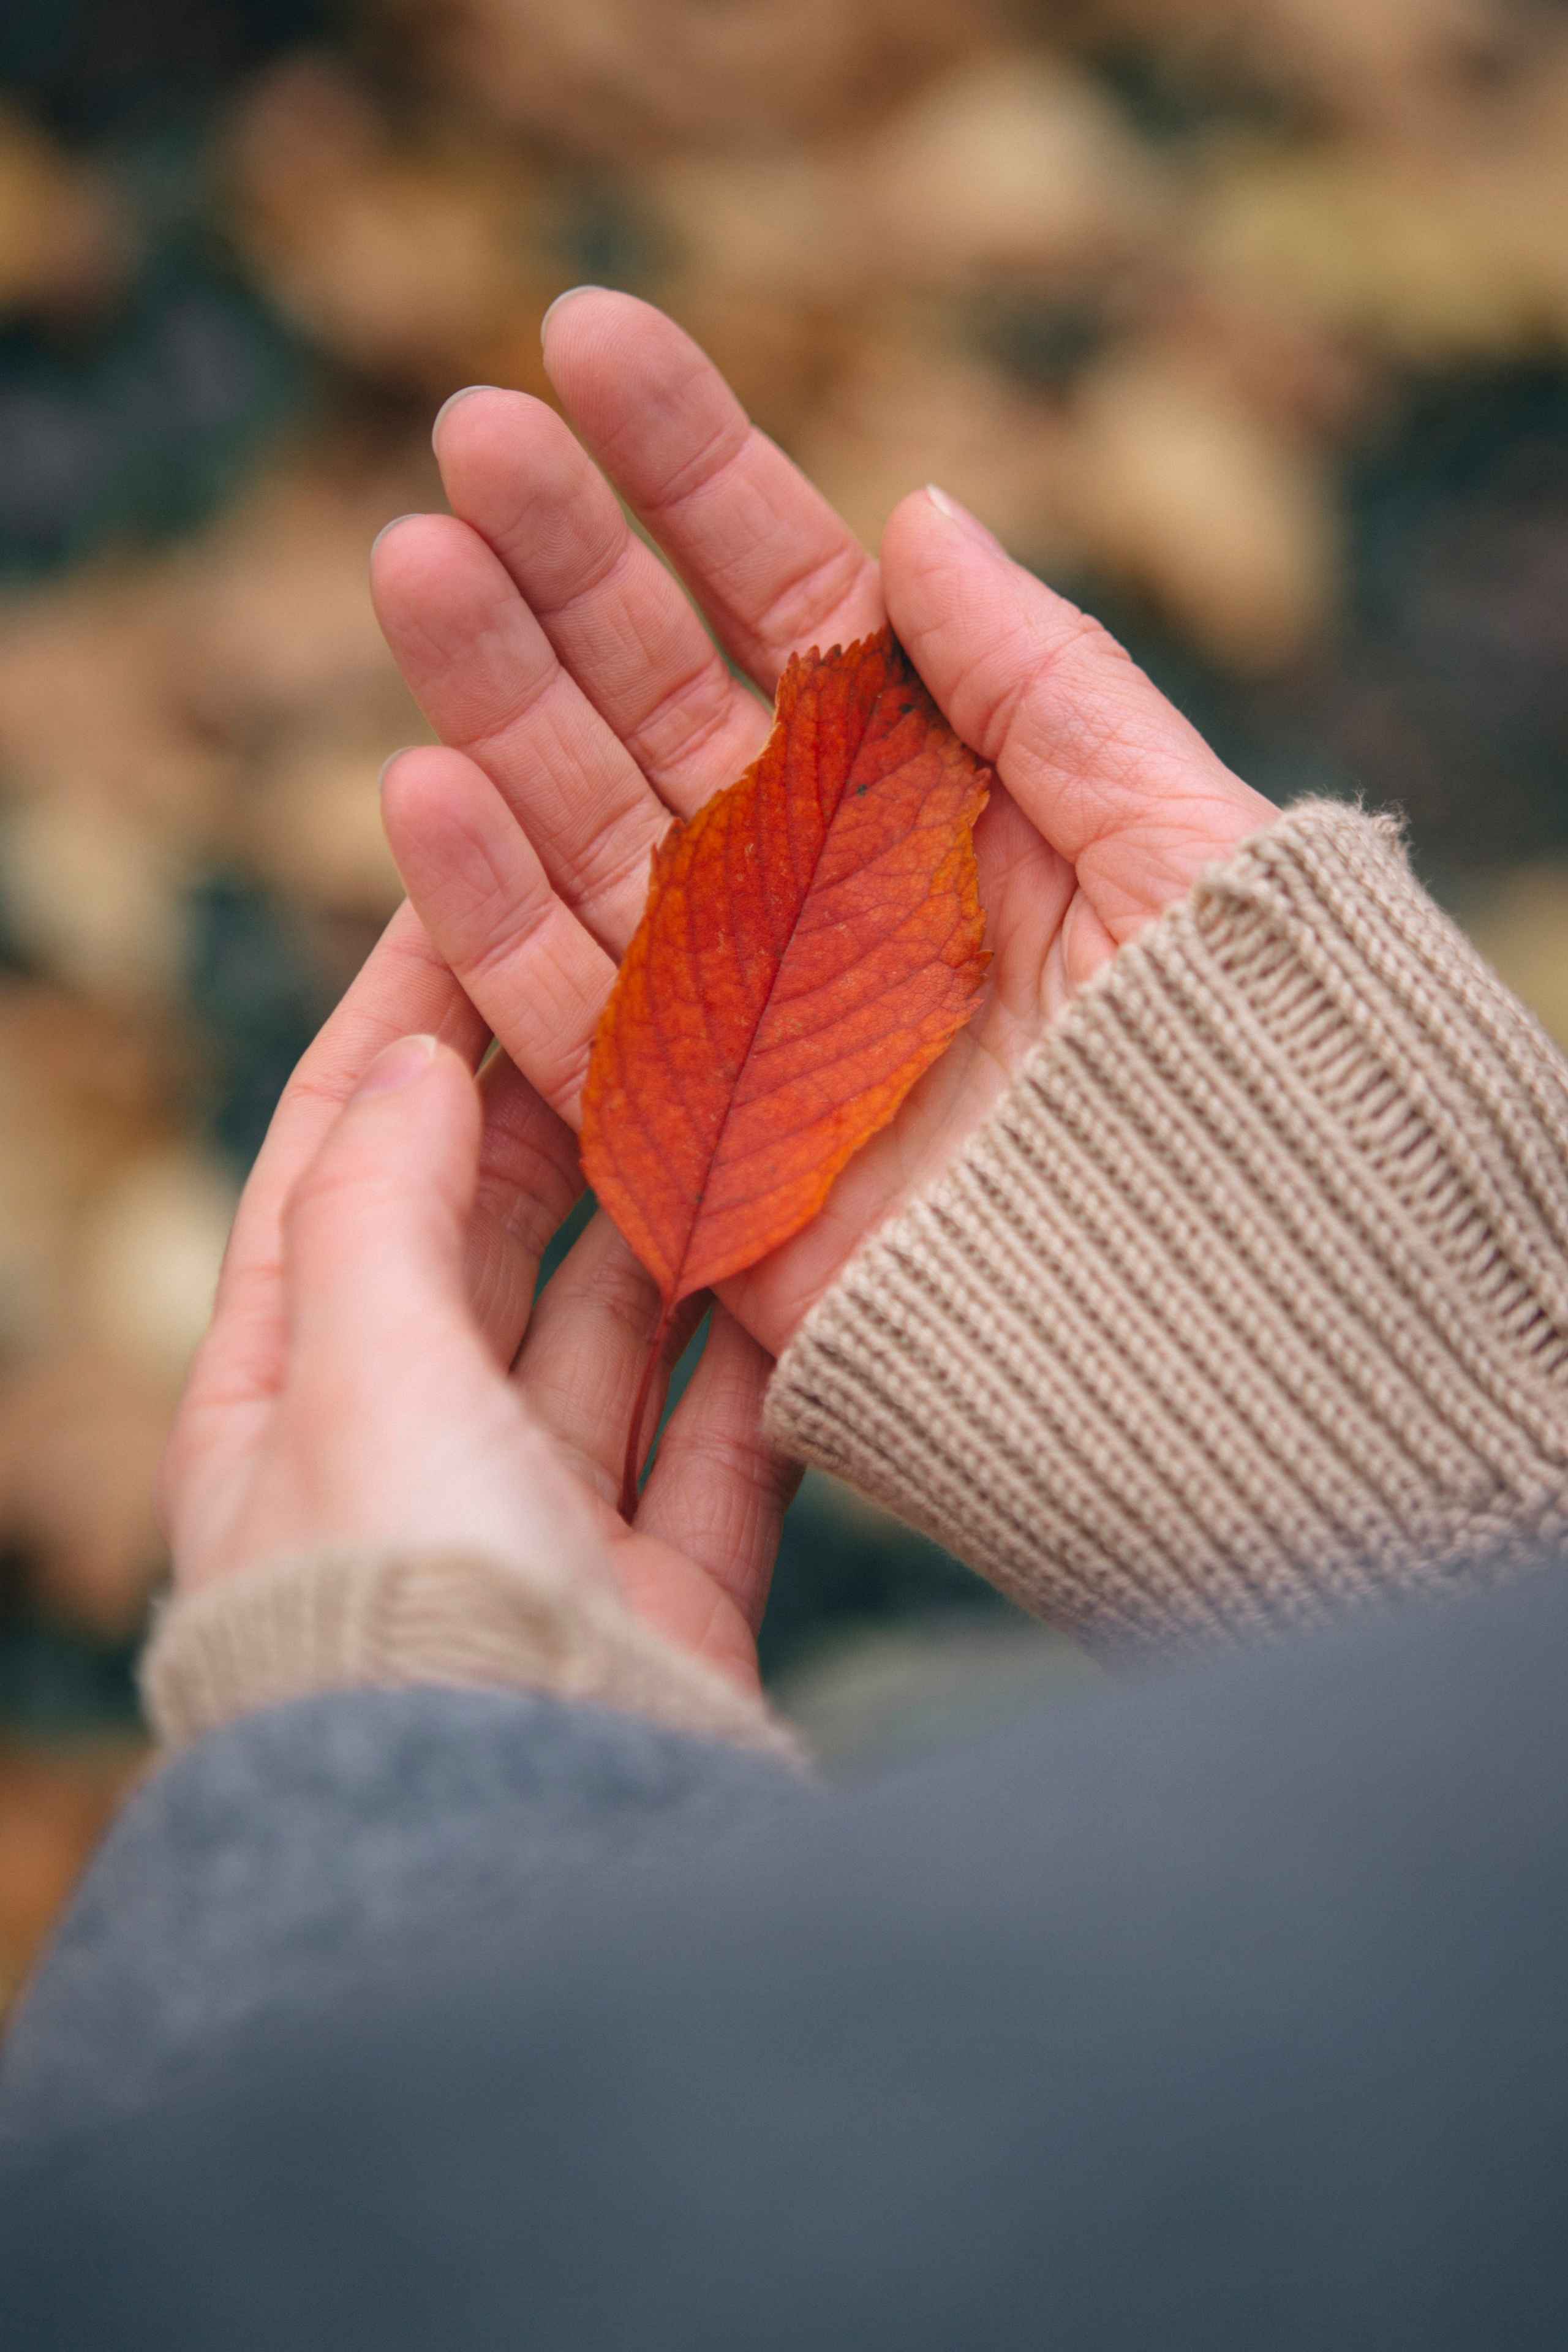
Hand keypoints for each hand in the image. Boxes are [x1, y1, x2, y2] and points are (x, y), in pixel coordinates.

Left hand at [158, 931, 797, 1690]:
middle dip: (548, 1098)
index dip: (395, 1017)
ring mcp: (538, 1529)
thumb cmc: (407, 1616)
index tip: (471, 884)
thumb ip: (381, 1208)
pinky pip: (718, 1448)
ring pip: (612, 1329)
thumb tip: (405, 1060)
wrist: (520, 1861)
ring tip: (743, 1081)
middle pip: (479, 1232)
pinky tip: (806, 1261)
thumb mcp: (362, 1375)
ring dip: (668, 1216)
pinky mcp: (657, 1600)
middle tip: (644, 965)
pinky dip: (757, 1361)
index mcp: (280, 1397)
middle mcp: (404, 1454)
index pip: (330, 1158)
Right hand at [370, 292, 1277, 1357]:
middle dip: (565, 566)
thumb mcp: (1178, 837)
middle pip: (661, 700)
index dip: (694, 473)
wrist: (1223, 1304)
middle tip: (470, 432)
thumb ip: (1041, 682)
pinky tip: (420, 789)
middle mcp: (818, 883)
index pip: (789, 603)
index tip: (588, 341)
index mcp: (932, 792)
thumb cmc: (1238, 1070)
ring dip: (495, 702)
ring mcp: (744, 1006)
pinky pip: (569, 1019)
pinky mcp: (694, 1139)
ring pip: (588, 832)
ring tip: (415, 562)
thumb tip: (914, 512)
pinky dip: (493, 918)